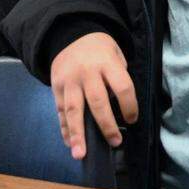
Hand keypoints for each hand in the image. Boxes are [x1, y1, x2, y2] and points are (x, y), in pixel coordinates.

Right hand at [50, 32, 137, 159]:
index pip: (122, 87)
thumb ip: (117, 78)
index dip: (129, 106)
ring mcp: (69, 80)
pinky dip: (65, 129)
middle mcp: (87, 72)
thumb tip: (118, 109)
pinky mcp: (56, 87)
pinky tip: (70, 144)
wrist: (69, 34)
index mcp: (107, 62)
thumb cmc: (99, 49)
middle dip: (106, 125)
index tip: (132, 120)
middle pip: (98, 101)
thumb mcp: (115, 55)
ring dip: (78, 134)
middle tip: (115, 142)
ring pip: (73, 109)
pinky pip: (60, 111)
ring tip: (81, 154)